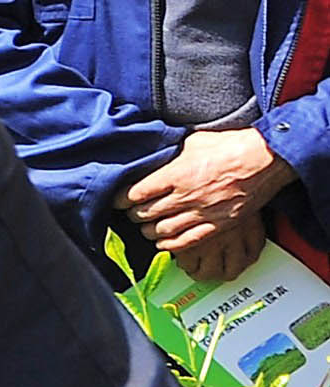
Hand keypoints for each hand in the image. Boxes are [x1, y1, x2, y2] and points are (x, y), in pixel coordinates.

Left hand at [129, 127, 295, 282]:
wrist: (267, 158)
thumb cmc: (232, 145)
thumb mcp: (193, 141)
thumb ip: (171, 154)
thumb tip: (153, 156)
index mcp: (177, 174)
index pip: (136, 193)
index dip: (122, 199)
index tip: (119, 200)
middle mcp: (186, 196)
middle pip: (145, 213)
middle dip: (134, 214)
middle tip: (132, 212)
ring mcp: (203, 213)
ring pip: (161, 230)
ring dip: (148, 230)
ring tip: (146, 225)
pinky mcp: (218, 225)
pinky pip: (186, 242)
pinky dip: (169, 245)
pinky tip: (163, 241)